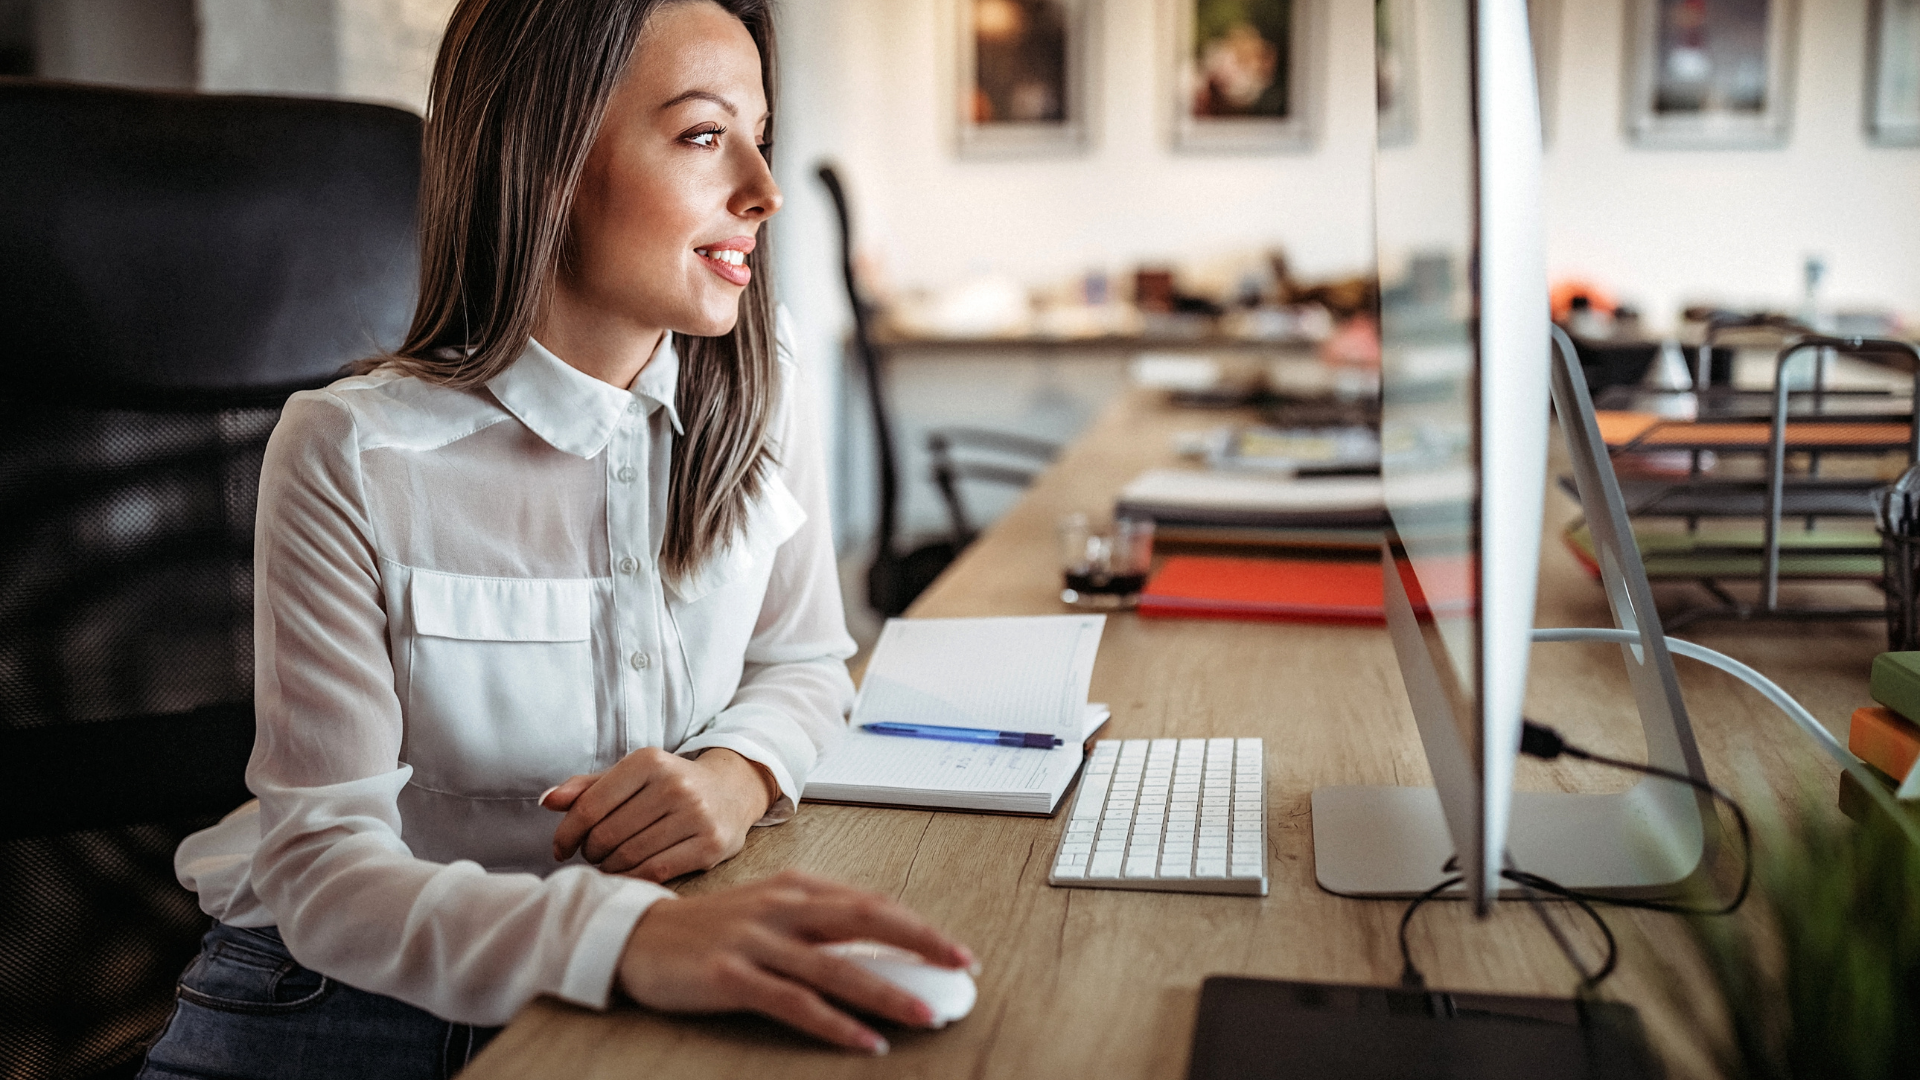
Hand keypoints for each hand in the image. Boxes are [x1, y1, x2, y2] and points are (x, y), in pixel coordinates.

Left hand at [544, 747, 777, 880]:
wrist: (732, 790)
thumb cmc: (670, 784)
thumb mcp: (632, 775)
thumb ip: (589, 787)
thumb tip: (548, 801)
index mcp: (649, 761)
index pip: (590, 806)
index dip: (567, 833)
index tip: (560, 848)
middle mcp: (674, 784)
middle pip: (607, 834)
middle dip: (590, 851)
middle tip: (591, 854)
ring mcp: (696, 815)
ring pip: (629, 855)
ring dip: (609, 866)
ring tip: (609, 863)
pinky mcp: (711, 844)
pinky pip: (656, 870)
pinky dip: (633, 877)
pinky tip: (628, 873)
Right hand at [617, 869, 975, 1052]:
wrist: (635, 935)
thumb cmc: (711, 929)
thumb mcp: (769, 911)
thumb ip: (818, 923)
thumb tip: (880, 950)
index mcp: (797, 886)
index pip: (871, 903)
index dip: (918, 926)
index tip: (956, 951)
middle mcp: (782, 905)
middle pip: (866, 920)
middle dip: (920, 942)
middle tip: (962, 967)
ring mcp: (756, 940)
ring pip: (836, 967)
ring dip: (887, 991)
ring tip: (925, 1014)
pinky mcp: (731, 975)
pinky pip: (795, 1003)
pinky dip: (835, 1024)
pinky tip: (865, 1041)